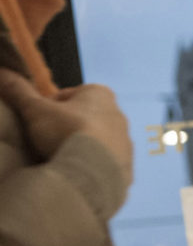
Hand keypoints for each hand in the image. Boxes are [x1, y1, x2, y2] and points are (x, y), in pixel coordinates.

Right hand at [0, 69, 132, 186]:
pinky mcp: (126, 166)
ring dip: (79, 149)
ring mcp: (125, 142)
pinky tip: (75, 174)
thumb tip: (1, 72)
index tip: (38, 122)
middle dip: (66, 129)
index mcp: (100, 94)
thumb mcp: (36, 109)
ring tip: (60, 161)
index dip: (48, 109)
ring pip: (95, 142)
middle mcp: (118, 115)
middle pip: (83, 120)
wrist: (94, 173)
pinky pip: (103, 165)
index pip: (67, 96)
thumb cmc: (66, 132)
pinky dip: (89, 168)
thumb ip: (19, 91)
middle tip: (47, 143)